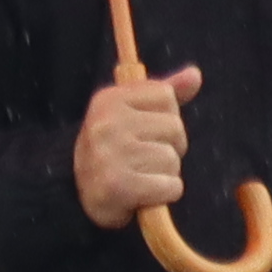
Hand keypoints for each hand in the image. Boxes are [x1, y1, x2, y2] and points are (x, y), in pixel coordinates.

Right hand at [72, 66, 197, 229]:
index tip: (144, 131)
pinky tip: (143, 195)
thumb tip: (195, 75)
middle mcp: (106, 123)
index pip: (166, 95)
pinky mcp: (118, 186)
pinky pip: (171, 186)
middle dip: (168, 146)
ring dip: (165, 173)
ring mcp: (110, 155)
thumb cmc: (113, 150)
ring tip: (139, 176)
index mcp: (108, 100)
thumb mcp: (131, 114)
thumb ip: (162, 93)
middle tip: (142, 159)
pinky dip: (165, 194)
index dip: (165, 116)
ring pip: (172, 159)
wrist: (76, 196)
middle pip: (175, 128)